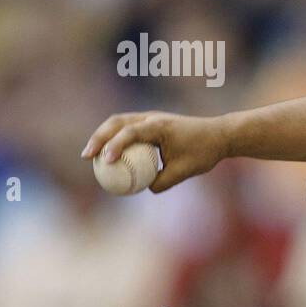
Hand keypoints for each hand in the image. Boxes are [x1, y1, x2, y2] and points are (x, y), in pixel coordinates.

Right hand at [81, 110, 228, 191]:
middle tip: (86, 156)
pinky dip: (115, 138)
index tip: (105, 162)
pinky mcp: (151, 122)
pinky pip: (127, 128)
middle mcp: (151, 117)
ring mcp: (150, 117)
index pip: (130, 132)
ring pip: (119, 122)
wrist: (219, 135)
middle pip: (116, 122)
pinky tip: (108, 155)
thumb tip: (143, 188)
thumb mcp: (185, 171)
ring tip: (91, 154)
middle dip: (98, 138)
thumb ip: (163, 181)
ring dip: (102, 135)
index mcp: (159, 126)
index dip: (114, 146)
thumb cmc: (204, 152)